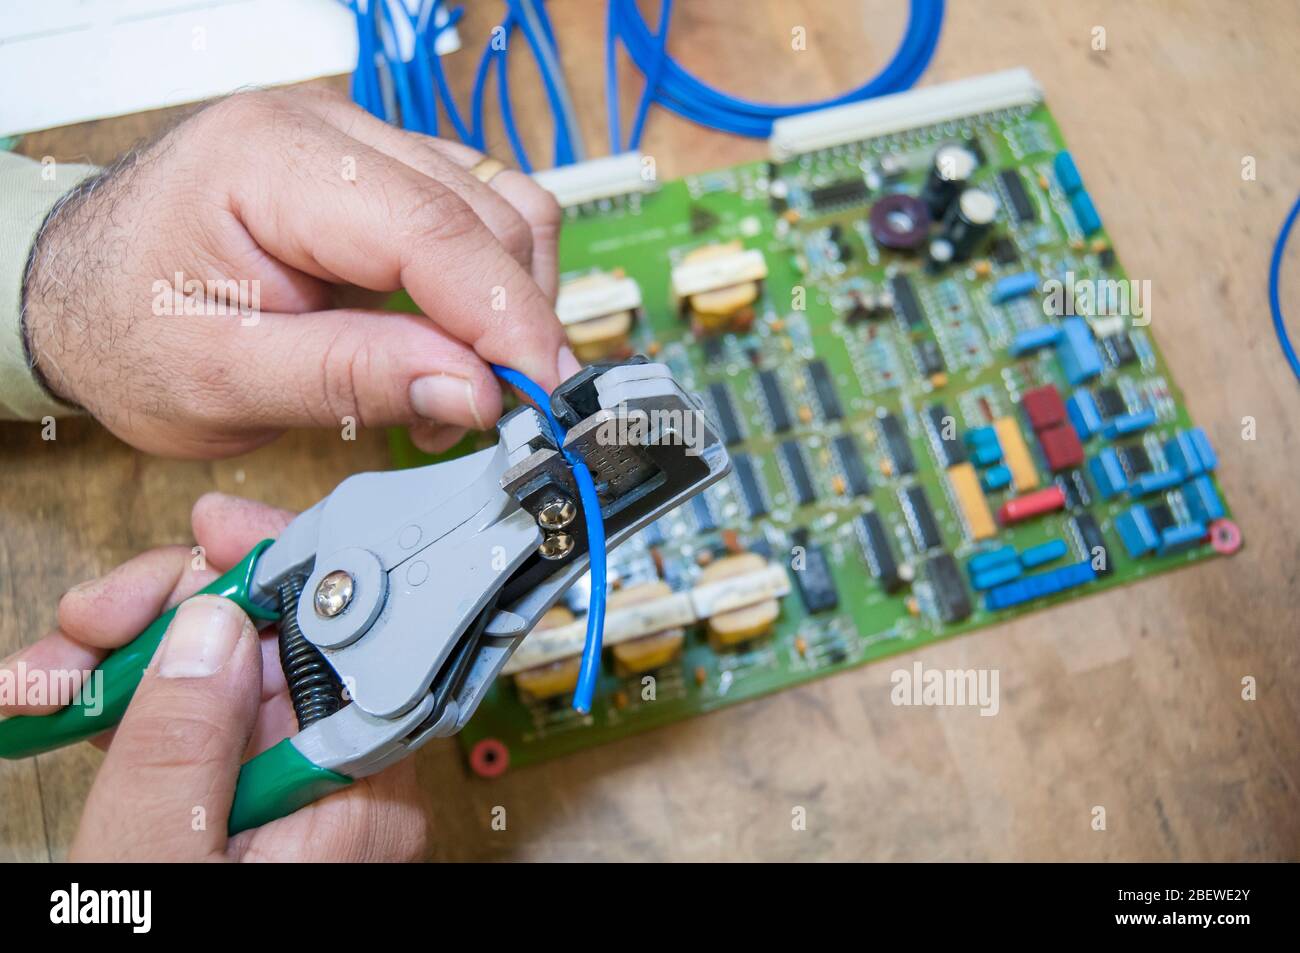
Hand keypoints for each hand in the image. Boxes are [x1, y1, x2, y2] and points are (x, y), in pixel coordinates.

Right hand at [0, 492, 429, 860]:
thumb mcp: (153, 874)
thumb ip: (182, 747)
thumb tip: (212, 622)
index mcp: (357, 795)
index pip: (350, 635)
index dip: (283, 564)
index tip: (209, 534)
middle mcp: (345, 782)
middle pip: (281, 640)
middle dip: (174, 612)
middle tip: (83, 625)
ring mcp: (298, 789)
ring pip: (228, 671)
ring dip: (130, 656)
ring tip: (43, 680)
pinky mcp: (252, 798)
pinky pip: (206, 720)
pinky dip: (134, 703)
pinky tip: (68, 702)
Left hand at [22, 87, 577, 457]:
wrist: (78, 295)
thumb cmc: (126, 327)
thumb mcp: (224, 378)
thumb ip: (353, 377)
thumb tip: (474, 392)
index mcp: (274, 161)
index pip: (433, 229)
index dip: (505, 316)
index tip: (543, 391)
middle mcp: (330, 130)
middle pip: (486, 212)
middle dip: (512, 322)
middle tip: (496, 414)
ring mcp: (360, 146)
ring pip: (500, 208)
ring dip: (507, 306)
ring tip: (463, 391)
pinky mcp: (380, 175)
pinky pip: (475, 218)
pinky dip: (486, 292)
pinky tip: (451, 352)